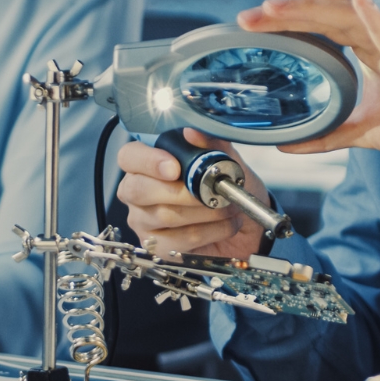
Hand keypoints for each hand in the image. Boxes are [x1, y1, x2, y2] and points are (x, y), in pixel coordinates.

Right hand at [115, 129, 270, 258]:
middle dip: (180, 191)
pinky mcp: (158, 247)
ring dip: (204, 211)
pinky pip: (178, 240)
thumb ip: (212, 144)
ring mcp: (145, 222)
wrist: (250, 228)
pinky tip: (224, 225)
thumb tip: (193, 132)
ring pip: (163, 215)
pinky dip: (209, 232)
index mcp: (149, 165)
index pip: (129, 157)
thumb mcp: (228, 162)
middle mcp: (139, 193)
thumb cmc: (230, 192)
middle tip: (209, 191)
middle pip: (138, 189)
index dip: (147, 161)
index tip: (174, 167)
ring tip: (226, 207)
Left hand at [238, 0, 379, 173]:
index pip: (326, 16)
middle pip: (330, 6)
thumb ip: (330, 134)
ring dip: (308, 11)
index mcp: (371, 50)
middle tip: (252, 0)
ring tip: (271, 9)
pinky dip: (374, 17)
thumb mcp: (368, 133)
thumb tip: (290, 145)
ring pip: (348, 18)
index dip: (296, 0)